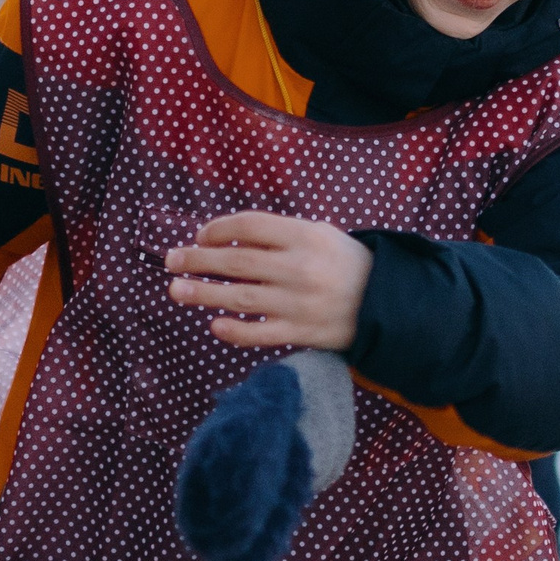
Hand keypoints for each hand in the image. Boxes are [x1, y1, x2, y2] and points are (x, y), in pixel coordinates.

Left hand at [164, 212, 371, 350]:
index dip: (218, 229)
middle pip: (237, 262)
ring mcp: (300, 303)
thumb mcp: (320, 234)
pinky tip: (214, 324)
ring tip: (177, 289)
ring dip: (204, 293)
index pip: (249, 226)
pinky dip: (235, 330)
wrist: (388, 303)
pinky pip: (261, 334)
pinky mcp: (303, 333)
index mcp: (305, 236)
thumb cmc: (345, 264)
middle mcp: (300, 268)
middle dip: (198, 260)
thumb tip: (225, 241)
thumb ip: (278, 235)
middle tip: (171, 261)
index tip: (200, 236)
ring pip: (241, 298)